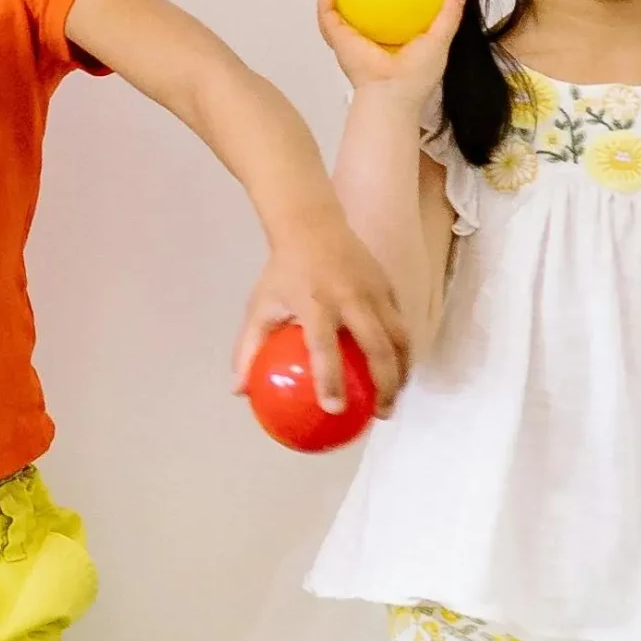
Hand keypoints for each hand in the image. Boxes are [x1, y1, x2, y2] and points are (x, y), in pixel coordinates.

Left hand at [234, 212, 410, 414]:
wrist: (312, 225)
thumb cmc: (283, 272)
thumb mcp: (260, 306)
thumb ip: (248, 348)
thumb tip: (237, 391)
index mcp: (315, 303)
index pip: (325, 347)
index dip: (330, 380)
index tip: (334, 410)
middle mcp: (350, 297)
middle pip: (378, 347)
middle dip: (385, 384)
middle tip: (380, 414)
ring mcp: (374, 290)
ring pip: (399, 336)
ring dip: (402, 370)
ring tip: (394, 397)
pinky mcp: (388, 285)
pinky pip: (400, 322)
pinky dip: (402, 350)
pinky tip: (397, 370)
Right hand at [316, 0, 462, 95]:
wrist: (392, 93)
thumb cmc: (416, 76)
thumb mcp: (439, 40)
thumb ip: (448, 16)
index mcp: (391, 42)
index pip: (387, 17)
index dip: (387, 0)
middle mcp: (368, 41)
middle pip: (358, 14)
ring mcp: (350, 41)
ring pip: (336, 13)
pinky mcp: (338, 39)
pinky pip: (327, 14)